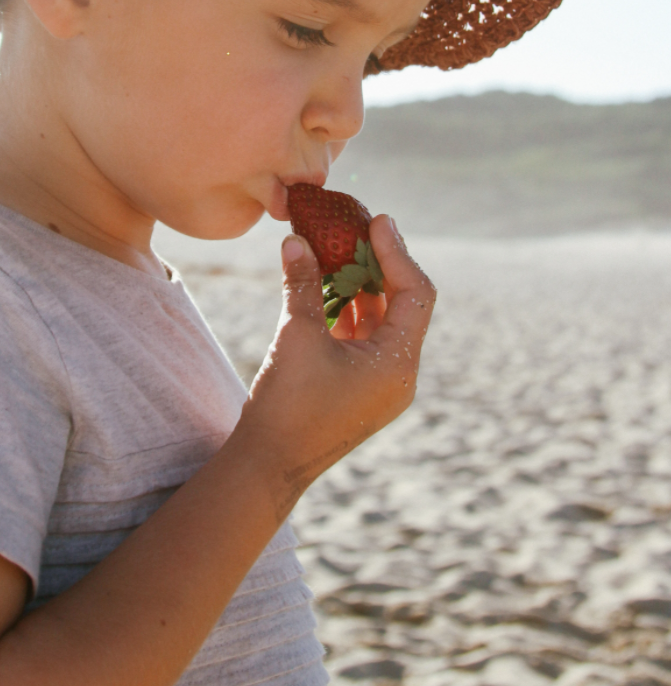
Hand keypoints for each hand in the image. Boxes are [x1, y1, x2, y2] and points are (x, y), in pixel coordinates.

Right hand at [236, 215, 435, 512]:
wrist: (268, 465)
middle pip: (403, 304)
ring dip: (360, 284)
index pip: (415, 294)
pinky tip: (326, 284)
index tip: (377, 220)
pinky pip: (363, 337)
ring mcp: (380, 383)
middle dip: (378, 263)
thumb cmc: (287, 405)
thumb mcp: (297, 336)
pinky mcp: (360, 387)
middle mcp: (399, 373)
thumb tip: (296, 239)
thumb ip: (303, 284)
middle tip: (356, 228)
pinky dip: (348, 308)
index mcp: (398, 364)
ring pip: (381, 319)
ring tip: (337, 249)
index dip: (397, 252)